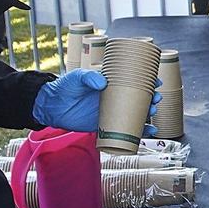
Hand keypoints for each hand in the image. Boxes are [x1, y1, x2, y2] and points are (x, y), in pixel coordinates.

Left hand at [32, 69, 160, 134]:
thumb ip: (88, 77)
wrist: (52, 106)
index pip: (133, 80)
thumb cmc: (65, 87)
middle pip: (139, 98)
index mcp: (110, 83)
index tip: (156, 81)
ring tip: (152, 113)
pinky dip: (139, 131)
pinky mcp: (106, 125)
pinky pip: (125, 128)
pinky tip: (149, 131)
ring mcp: (111, 111)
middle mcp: (114, 97)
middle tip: (155, 99)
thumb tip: (102, 82)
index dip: (147, 81)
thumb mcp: (76, 77)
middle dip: (151, 98)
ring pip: (135, 113)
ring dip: (148, 114)